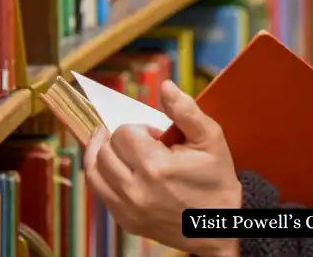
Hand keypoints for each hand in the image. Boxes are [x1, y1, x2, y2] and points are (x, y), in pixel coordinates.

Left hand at [85, 79, 242, 256]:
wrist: (218, 225)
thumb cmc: (216, 180)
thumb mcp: (210, 139)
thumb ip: (185, 110)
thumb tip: (165, 86)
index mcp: (157, 168)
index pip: (124, 133)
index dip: (139, 128)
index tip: (156, 136)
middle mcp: (136, 190)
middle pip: (105, 149)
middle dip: (119, 138)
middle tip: (139, 141)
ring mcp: (127, 209)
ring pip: (94, 170)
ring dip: (102, 152)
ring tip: (117, 145)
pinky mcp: (125, 220)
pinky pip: (99, 190)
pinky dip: (102, 173)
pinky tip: (115, 166)